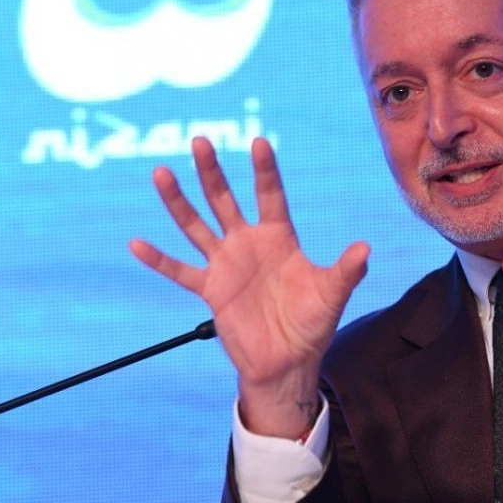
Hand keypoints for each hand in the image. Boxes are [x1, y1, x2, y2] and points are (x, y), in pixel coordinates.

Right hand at [130, 137, 368, 437]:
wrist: (288, 362)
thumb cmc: (313, 325)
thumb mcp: (332, 294)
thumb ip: (346, 271)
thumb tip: (365, 249)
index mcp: (279, 238)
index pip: (270, 195)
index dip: (264, 170)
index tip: (258, 142)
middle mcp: (249, 244)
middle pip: (225, 199)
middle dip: (212, 171)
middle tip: (199, 140)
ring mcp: (226, 265)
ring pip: (197, 226)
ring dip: (178, 201)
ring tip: (161, 173)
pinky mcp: (211, 291)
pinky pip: (180, 271)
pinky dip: (158, 260)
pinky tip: (136, 243)